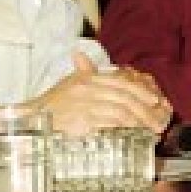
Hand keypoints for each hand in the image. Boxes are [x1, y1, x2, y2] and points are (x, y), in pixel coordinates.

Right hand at [37, 53, 172, 135]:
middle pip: (125, 97)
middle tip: (158, 121)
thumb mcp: (68, 84)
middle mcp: (89, 88)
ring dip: (139, 122)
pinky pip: (110, 124)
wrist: (32, 119)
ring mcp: (86, 104)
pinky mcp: (84, 120)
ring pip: (121, 110)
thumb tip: (81, 56)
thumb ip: (83, 72)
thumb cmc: (52, 105)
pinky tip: (134, 135)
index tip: (155, 100)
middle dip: (145, 109)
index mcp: (88, 78)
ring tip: (150, 131)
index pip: (121, 82)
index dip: (141, 91)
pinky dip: (126, 129)